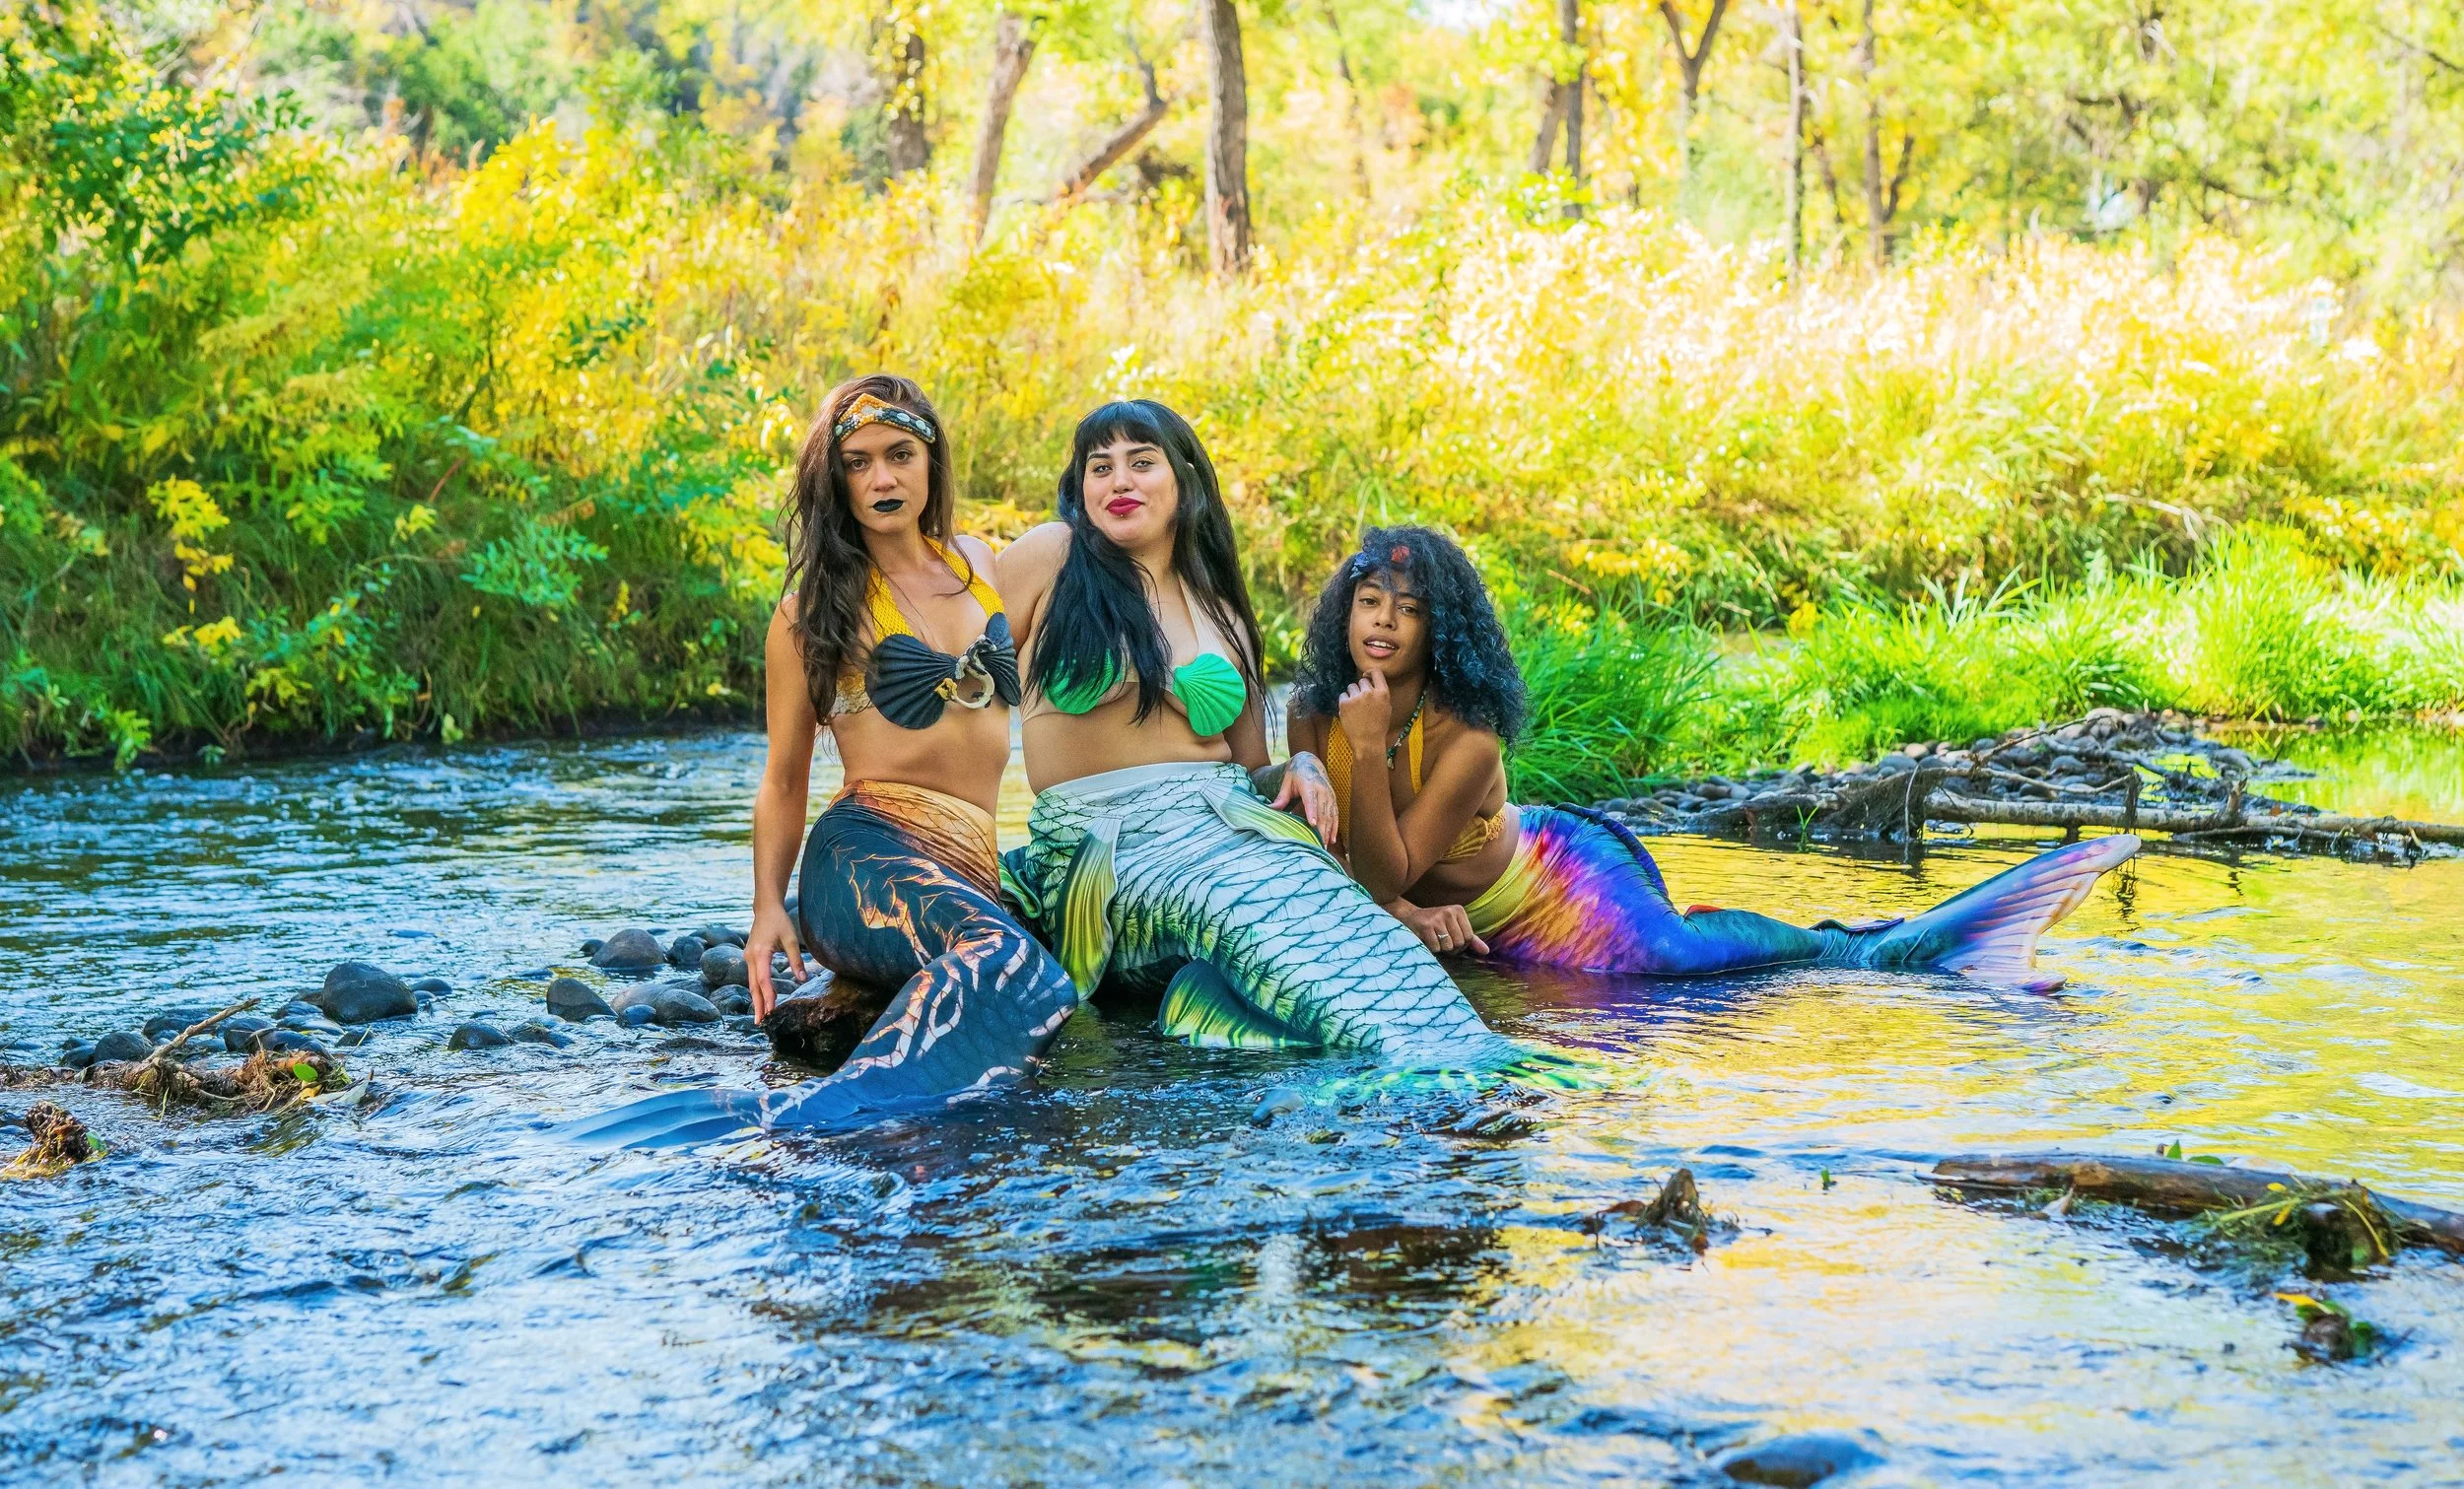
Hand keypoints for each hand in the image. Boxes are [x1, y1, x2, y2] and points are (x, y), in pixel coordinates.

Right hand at [746, 899, 806, 1022]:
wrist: (765, 909)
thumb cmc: (779, 922)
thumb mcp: (791, 939)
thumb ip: (797, 960)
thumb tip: (803, 979)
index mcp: (760, 953)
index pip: (763, 980)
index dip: (768, 996)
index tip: (771, 1011)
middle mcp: (750, 957)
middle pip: (753, 986)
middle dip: (758, 1004)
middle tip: (760, 1023)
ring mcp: (748, 958)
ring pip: (751, 983)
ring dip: (756, 999)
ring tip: (760, 1016)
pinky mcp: (749, 957)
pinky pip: (752, 977)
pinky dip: (757, 989)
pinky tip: (762, 999)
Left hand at [1272, 751, 1339, 843]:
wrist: (1311, 763)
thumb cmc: (1295, 775)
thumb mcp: (1286, 783)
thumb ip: (1281, 797)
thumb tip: (1270, 809)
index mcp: (1309, 785)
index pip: (1311, 800)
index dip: (1312, 812)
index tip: (1312, 824)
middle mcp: (1322, 790)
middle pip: (1322, 811)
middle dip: (1321, 829)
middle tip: (1318, 844)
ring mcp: (1329, 795)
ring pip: (1330, 815)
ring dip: (1328, 831)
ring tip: (1324, 846)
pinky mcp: (1333, 800)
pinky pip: (1335, 815)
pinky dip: (1334, 827)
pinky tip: (1332, 839)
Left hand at [1337, 669, 1391, 746]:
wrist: (1368, 742)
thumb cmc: (1378, 727)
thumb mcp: (1386, 708)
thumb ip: (1380, 695)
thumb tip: (1371, 684)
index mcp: (1383, 693)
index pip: (1376, 672)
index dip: (1370, 672)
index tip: (1366, 676)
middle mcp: (1369, 692)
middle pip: (1362, 681)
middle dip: (1361, 689)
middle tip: (1361, 701)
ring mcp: (1356, 697)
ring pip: (1351, 687)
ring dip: (1352, 694)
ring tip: (1355, 707)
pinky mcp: (1344, 703)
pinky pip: (1343, 695)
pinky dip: (1344, 702)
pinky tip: (1349, 711)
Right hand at [1391, 900, 1487, 957]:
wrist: (1409, 917)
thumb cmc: (1434, 925)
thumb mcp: (1454, 927)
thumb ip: (1471, 940)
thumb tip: (1486, 951)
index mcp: (1458, 910)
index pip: (1468, 937)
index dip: (1460, 944)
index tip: (1450, 939)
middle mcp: (1449, 912)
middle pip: (1459, 943)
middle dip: (1450, 947)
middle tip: (1440, 940)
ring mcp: (1437, 918)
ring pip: (1448, 947)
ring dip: (1440, 948)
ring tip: (1433, 940)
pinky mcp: (1426, 926)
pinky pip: (1436, 948)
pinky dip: (1431, 949)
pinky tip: (1426, 940)